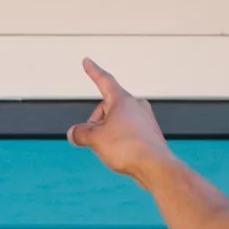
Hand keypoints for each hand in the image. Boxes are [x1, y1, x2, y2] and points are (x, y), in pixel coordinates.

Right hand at [67, 60, 174, 179]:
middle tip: (96, 140)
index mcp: (123, 100)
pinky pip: (127, 134)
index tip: (87, 61)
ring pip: (116, 123)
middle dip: (96, 123)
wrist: (156, 167)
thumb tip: (73, 133)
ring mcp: (144, 120)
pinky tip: (123, 155)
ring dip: (108, 134)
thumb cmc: (128, 148)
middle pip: (106, 109)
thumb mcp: (95, 139)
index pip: (104, 80)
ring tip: (113, 150)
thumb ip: (80, 133)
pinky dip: (120, 142)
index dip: (93, 71)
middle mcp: (136, 106)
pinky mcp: (149, 134)